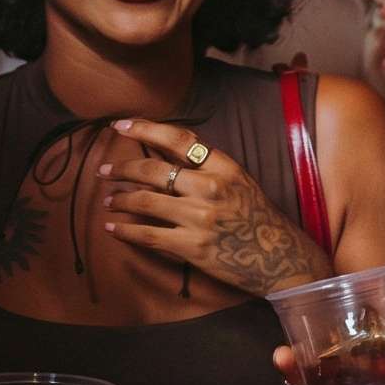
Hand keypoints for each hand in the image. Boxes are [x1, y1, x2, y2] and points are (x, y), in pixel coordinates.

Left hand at [98, 118, 334, 295]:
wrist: (280, 259)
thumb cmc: (258, 219)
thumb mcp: (240, 181)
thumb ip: (208, 166)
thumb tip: (168, 152)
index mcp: (224, 167)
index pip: (178, 139)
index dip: (146, 128)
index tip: (121, 126)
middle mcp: (211, 188)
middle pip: (154, 170)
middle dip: (123, 168)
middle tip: (104, 171)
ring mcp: (200, 218)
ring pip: (145, 202)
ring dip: (120, 199)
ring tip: (108, 199)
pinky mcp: (193, 246)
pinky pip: (148, 235)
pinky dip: (125, 231)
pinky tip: (112, 228)